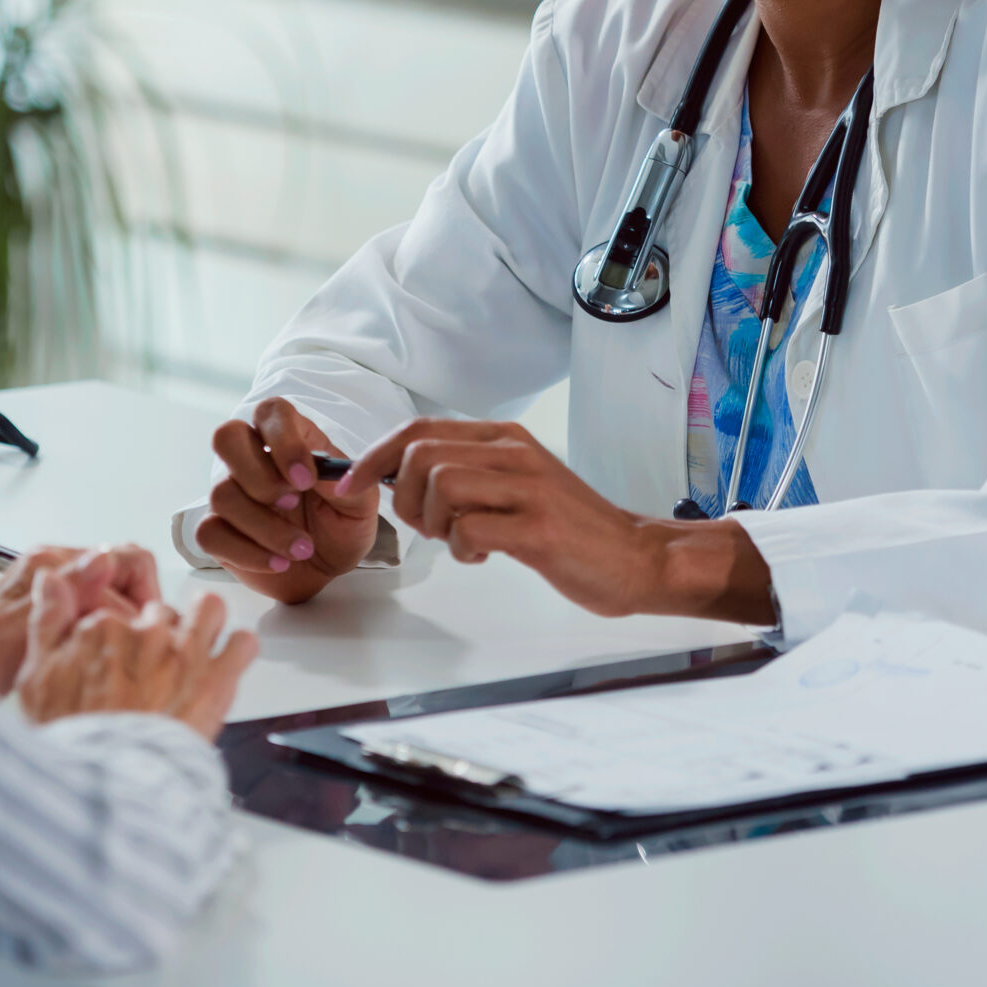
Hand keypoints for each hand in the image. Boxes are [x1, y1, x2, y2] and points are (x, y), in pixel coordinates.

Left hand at [0, 543, 160, 696]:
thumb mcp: (28, 624)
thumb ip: (68, 590)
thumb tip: (104, 560)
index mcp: (52, 563)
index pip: (126, 559)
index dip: (145, 595)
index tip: (151, 625)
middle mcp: (55, 570)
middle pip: (123, 576)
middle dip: (138, 610)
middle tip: (144, 643)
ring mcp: (55, 591)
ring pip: (113, 599)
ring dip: (124, 625)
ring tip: (126, 653)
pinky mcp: (53, 614)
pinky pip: (96, 615)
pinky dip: (105, 635)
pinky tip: (101, 658)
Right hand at [14, 574, 259, 739]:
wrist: (108, 782)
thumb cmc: (72, 738)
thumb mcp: (36, 677)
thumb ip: (47, 621)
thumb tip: (50, 579)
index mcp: (103, 627)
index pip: (120, 611)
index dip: (122, 636)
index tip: (119, 658)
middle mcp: (147, 632)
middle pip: (163, 613)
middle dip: (161, 634)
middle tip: (154, 668)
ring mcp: (185, 653)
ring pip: (209, 610)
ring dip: (206, 623)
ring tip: (199, 646)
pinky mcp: (217, 678)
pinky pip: (242, 644)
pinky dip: (237, 651)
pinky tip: (227, 663)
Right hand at [192, 398, 382, 603]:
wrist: (327, 572)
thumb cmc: (341, 527)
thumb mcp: (360, 505)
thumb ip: (347, 482)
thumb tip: (325, 473)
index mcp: (290, 440)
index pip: (271, 412)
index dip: (283, 441)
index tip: (306, 480)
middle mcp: (252, 459)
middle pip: (227, 436)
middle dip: (259, 476)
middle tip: (292, 503)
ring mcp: (231, 493)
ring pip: (222, 494)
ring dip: (267, 528)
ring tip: (301, 549)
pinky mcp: (217, 529)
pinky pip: (209, 532)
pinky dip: (247, 553)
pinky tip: (277, 563)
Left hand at [342, 418, 775, 623]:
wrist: (637, 557)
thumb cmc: (570, 528)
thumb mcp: (517, 485)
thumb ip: (469, 474)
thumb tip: (400, 477)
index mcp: (505, 438)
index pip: (419, 428)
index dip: (374, 456)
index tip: (349, 485)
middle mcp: (514, 453)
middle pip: (420, 454)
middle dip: (403, 498)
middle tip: (429, 528)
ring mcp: (528, 488)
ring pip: (440, 485)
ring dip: (432, 524)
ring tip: (460, 541)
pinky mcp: (538, 528)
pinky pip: (469, 528)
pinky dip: (461, 549)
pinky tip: (483, 555)